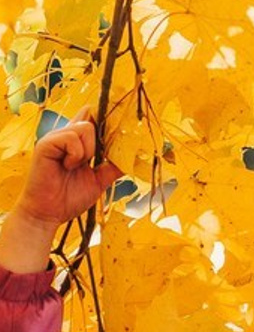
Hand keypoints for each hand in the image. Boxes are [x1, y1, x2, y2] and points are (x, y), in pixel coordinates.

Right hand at [0, 113, 121, 273]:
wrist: (49, 213)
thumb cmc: (69, 197)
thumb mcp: (98, 181)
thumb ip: (111, 168)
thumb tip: (130, 159)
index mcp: (77, 143)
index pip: (92, 119)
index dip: (105, 118)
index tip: (120, 123)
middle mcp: (65, 136)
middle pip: (92, 121)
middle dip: (98, 145)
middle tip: (88, 164)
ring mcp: (54, 138)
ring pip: (85, 128)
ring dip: (87, 152)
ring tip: (74, 167)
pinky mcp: (45, 143)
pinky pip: (70, 138)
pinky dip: (75, 155)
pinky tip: (67, 166)